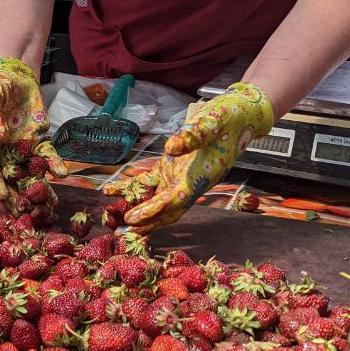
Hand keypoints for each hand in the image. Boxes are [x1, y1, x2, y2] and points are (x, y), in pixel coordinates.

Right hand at [0, 57, 66, 214]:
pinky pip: (47, 159)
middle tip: (25, 213)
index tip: (1, 196)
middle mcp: (3, 151)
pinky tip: (62, 174)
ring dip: (37, 191)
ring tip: (47, 208)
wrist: (16, 77)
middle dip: (16, 197)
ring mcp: (22, 149)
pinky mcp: (39, 143)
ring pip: (29, 175)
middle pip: (8, 179)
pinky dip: (55, 167)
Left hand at [104, 82, 272, 232]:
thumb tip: (172, 147)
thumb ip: (195, 135)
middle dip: (145, 224)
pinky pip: (148, 183)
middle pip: (165, 210)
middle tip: (122, 235)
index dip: (153, 211)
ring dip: (135, 210)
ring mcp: (178, 176)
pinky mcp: (170, 168)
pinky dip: (130, 188)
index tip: (134, 219)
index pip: (174, 200)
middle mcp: (189, 182)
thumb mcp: (213, 122)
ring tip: (115, 223)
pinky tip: (110, 191)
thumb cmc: (228, 119)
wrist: (238, 115)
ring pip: (154, 200)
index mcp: (200, 176)